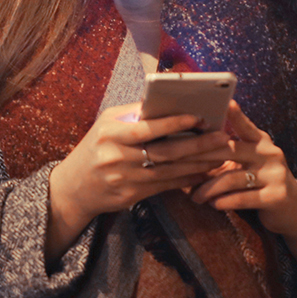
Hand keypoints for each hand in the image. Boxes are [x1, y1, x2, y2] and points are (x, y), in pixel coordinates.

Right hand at [45, 103, 234, 256]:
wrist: (73, 187)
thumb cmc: (96, 148)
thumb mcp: (107, 125)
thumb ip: (135, 114)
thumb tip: (169, 101)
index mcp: (111, 133)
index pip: (147, 127)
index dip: (174, 123)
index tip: (199, 118)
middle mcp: (117, 156)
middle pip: (164, 151)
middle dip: (198, 145)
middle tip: (223, 138)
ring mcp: (124, 178)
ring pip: (169, 171)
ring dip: (198, 164)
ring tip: (221, 156)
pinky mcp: (131, 196)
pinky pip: (165, 186)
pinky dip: (186, 179)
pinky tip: (203, 173)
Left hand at [188, 100, 296, 241]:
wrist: (294, 208)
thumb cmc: (262, 181)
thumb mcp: (251, 161)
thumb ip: (231, 151)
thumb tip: (195, 144)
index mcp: (261, 142)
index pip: (245, 126)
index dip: (236, 115)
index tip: (226, 102)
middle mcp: (270, 154)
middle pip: (230, 150)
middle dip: (201, 156)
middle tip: (178, 162)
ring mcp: (275, 175)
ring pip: (232, 178)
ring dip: (209, 188)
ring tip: (195, 197)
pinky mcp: (275, 196)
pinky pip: (242, 198)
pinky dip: (224, 201)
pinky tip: (213, 204)